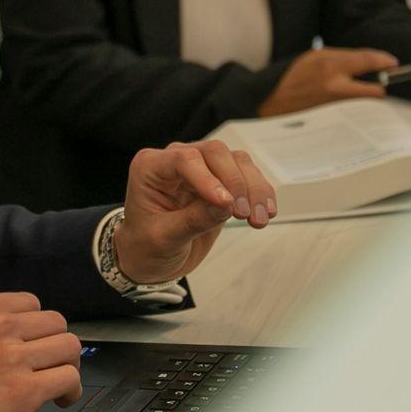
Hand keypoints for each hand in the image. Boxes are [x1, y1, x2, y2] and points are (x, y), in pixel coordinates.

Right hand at [0, 291, 81, 411]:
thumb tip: (10, 339)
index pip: (30, 304)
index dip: (35, 328)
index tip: (34, 344)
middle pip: (55, 323)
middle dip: (54, 345)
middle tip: (48, 365)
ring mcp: (13, 355)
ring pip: (68, 347)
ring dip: (66, 366)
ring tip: (58, 384)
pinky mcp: (25, 390)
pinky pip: (68, 378)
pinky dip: (71, 390)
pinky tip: (61, 400)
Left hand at [117, 139, 277, 281]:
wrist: (150, 259)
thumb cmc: (145, 247)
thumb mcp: (163, 239)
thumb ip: (192, 220)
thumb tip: (226, 204)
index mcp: (150, 167)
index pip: (184, 159)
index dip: (208, 179)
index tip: (226, 204)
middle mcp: (176, 160)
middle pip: (215, 153)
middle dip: (235, 182)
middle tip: (244, 214)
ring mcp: (201, 168)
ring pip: (236, 161)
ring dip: (253, 188)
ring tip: (258, 219)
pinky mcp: (221, 181)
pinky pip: (247, 175)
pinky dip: (260, 192)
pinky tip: (265, 212)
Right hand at [257, 47, 394, 115]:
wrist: (268, 101)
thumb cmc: (291, 77)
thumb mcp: (314, 57)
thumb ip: (341, 59)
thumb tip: (367, 64)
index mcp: (330, 66)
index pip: (367, 61)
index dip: (383, 61)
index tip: (392, 63)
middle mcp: (335, 87)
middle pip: (375, 92)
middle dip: (378, 90)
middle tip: (377, 88)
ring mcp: (335, 108)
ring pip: (366, 108)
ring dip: (366, 104)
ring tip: (360, 103)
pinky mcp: (332, 123)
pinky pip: (354, 119)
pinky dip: (354, 115)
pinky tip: (350, 114)